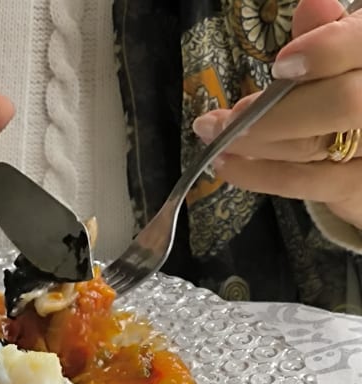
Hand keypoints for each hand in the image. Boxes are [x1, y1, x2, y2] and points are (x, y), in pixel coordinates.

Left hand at [192, 0, 361, 229]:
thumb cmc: (352, 89)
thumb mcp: (346, 55)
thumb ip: (329, 31)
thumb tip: (312, 4)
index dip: (328, 52)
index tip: (282, 65)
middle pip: (342, 103)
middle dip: (275, 109)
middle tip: (226, 116)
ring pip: (314, 146)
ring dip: (253, 141)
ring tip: (214, 134)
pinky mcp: (357, 188)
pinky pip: (303, 184)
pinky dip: (258, 174)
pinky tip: (227, 164)